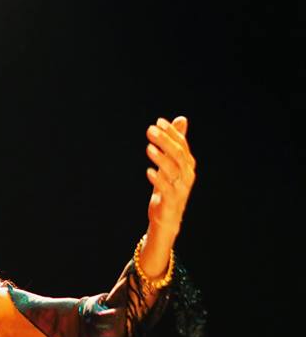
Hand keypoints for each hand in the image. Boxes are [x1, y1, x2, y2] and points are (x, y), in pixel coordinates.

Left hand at [145, 116, 195, 233]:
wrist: (167, 217)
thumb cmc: (169, 187)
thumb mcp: (172, 163)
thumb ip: (175, 143)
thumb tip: (182, 119)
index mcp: (187, 165)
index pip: (182, 145)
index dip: (172, 133)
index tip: (158, 122)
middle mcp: (187, 175)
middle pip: (179, 155)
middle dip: (165, 141)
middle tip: (150, 131)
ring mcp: (181, 188)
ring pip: (173, 171)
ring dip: (161, 158)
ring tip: (148, 148)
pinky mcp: (172, 201)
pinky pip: (167, 189)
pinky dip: (158, 179)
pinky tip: (149, 172)